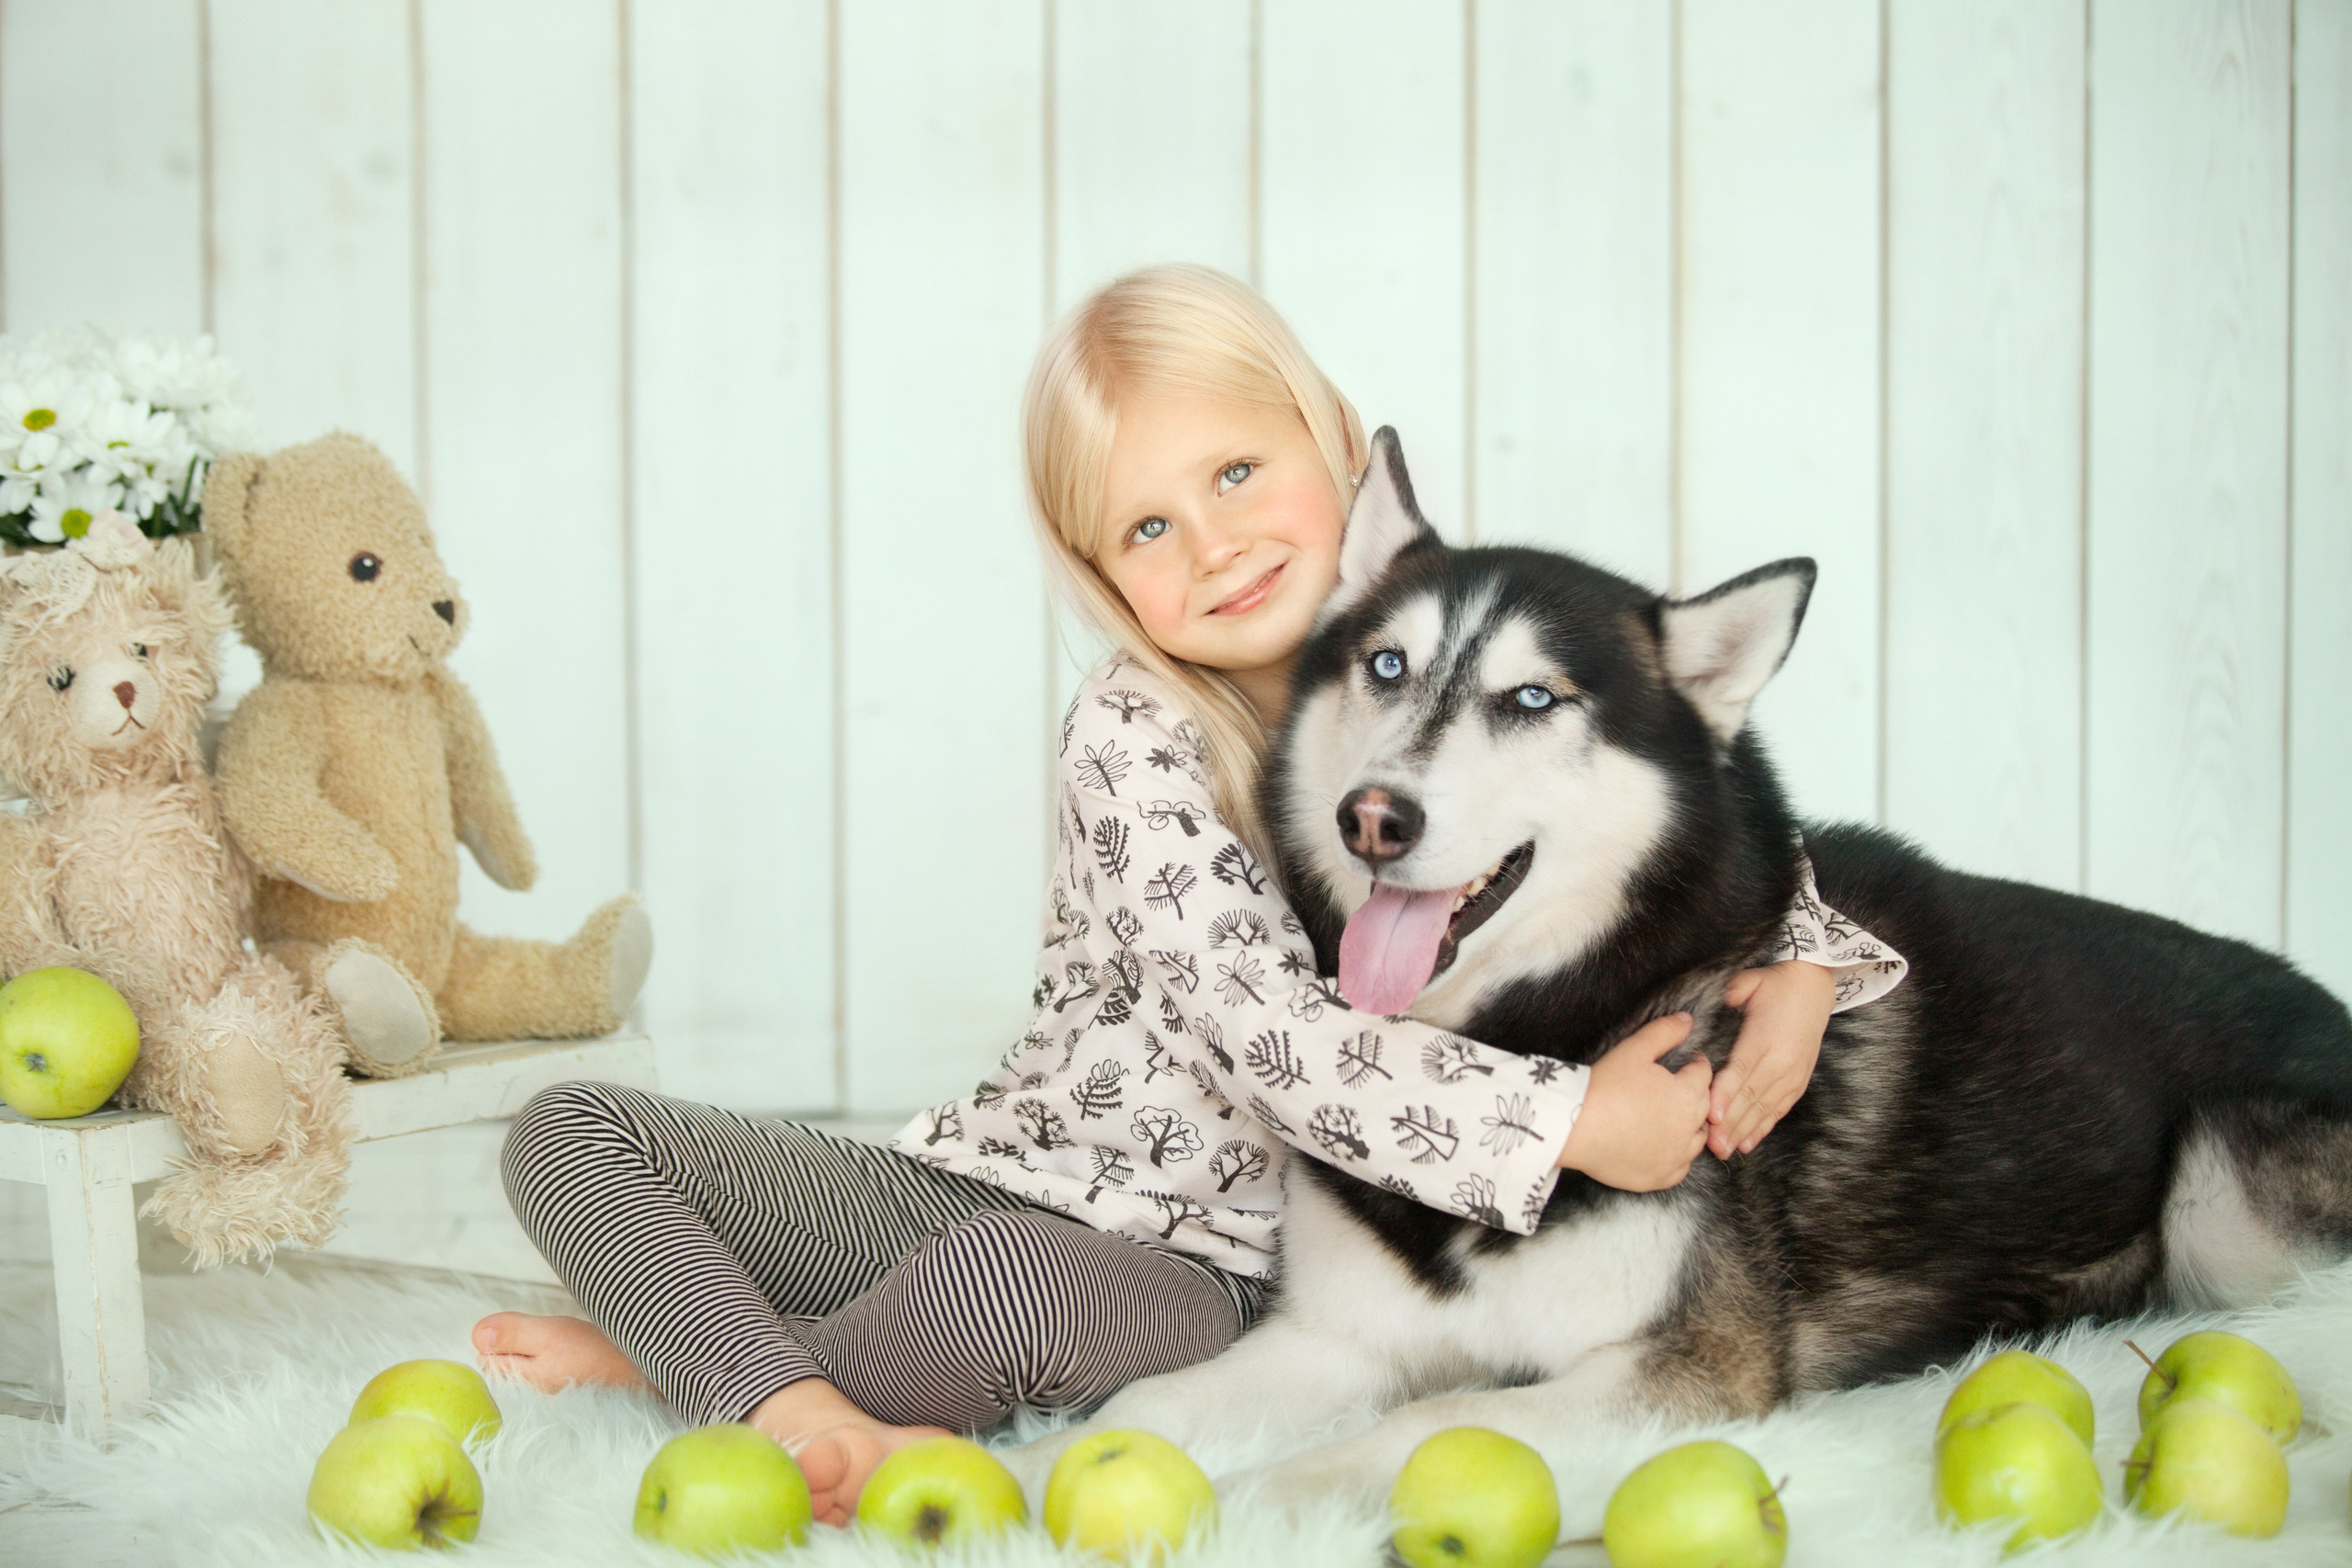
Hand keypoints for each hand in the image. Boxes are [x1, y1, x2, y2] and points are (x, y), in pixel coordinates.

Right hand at [1556, 1013, 1709, 1191]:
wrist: (1573, 1126)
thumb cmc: (1604, 1085)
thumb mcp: (1634, 1050)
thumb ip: (1665, 1032)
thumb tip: (1688, 1020)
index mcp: (1688, 1095)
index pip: (1704, 1074)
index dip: (1695, 1063)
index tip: (1685, 1061)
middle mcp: (1689, 1129)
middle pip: (1705, 1107)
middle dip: (1695, 1094)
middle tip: (1675, 1087)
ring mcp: (1675, 1157)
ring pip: (1697, 1140)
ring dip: (1690, 1127)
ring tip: (1670, 1117)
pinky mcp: (1659, 1177)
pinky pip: (1681, 1168)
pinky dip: (1677, 1157)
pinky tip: (1662, 1146)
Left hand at [1708, 961, 1834, 1157]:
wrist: (1816, 986)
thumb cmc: (1777, 984)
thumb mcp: (1749, 981)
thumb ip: (1727, 995)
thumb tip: (1702, 1008)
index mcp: (1766, 1037)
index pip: (1741, 1070)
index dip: (1725, 1094)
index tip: (1710, 1115)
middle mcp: (1782, 1060)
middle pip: (1752, 1096)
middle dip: (1731, 1123)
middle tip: (1711, 1145)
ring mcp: (1793, 1073)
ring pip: (1765, 1107)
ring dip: (1744, 1131)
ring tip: (1725, 1150)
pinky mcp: (1799, 1080)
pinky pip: (1780, 1108)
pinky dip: (1764, 1127)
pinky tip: (1748, 1143)